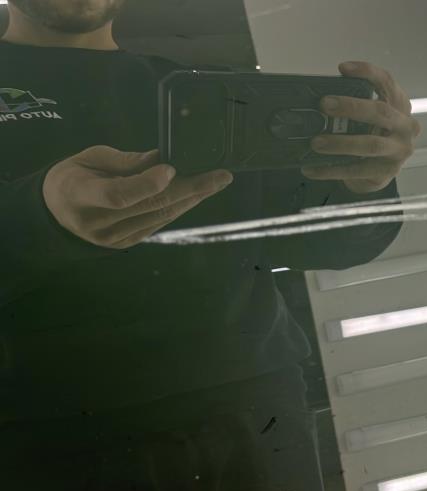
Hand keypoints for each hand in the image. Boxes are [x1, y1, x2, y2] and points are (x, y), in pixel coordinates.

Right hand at [43, 146, 232, 248]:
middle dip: (191, 189)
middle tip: (220, 176)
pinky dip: (179, 208)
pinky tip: (198, 195)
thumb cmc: (72, 177)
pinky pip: (159, 224)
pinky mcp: (126, 245)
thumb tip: (162, 158)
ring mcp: (113, 238)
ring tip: (217, 183)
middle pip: (150, 206)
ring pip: (160, 217)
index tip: (173, 169)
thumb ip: (125, 161)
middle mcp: (98, 222)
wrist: (54, 213)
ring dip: (193, 199)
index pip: (118, 194)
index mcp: (80, 194)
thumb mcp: (89, 158)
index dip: (147, 183)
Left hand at [302, 61, 420, 192]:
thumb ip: (354, 104)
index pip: (387, 82)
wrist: (382, 169)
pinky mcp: (386, 172)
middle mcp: (405, 126)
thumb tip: (316, 98)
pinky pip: (357, 170)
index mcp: (399, 105)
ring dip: (341, 143)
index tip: (343, 68)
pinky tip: (311, 168)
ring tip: (316, 142)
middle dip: (351, 107)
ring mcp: (398, 151)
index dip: (367, 72)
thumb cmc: (373, 134)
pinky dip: (332, 169)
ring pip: (371, 144)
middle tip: (324, 105)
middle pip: (381, 112)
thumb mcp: (370, 115)